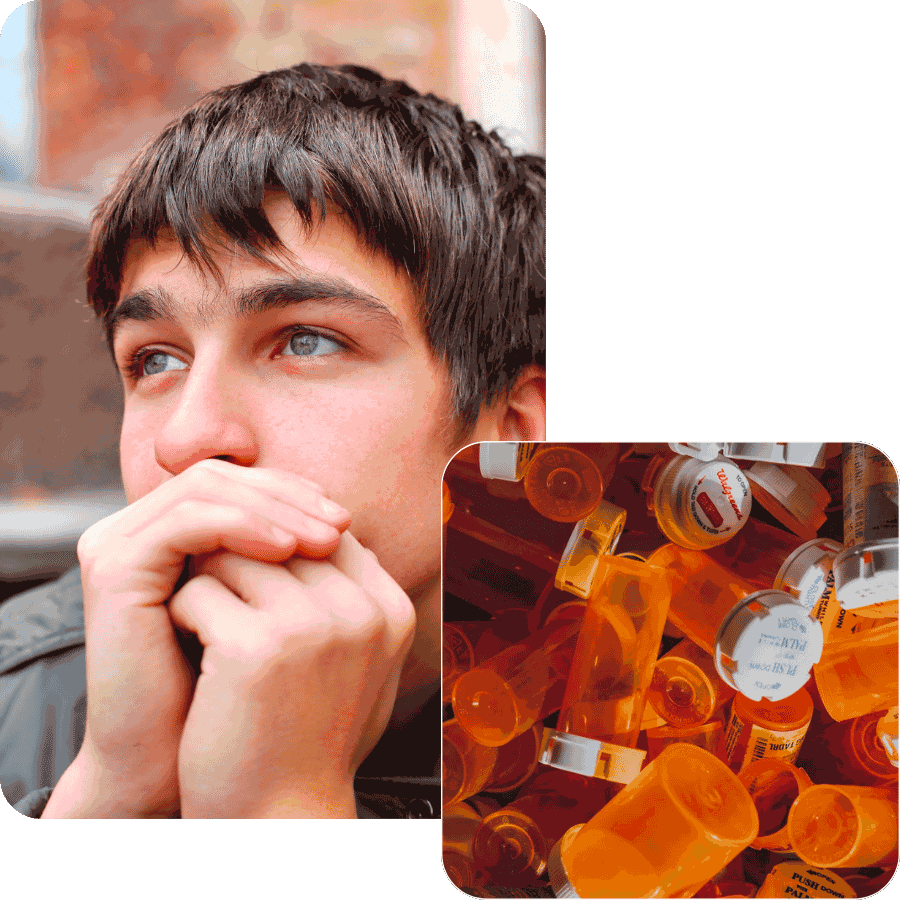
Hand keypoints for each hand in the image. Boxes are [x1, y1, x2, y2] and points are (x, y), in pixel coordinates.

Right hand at [66, 459, 348, 818]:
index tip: (343, 521)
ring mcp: (119, 544)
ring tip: (325, 540)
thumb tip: (347, 523)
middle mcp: (138, 530)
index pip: (238, 483)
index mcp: (171, 533)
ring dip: (275, 507)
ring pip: (208, 489)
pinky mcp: (113, 568)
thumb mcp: (267, 611)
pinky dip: (242, 526)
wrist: (171, 760)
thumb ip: (289, 562)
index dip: (293, 493)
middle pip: (225, 478)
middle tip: (341, 524)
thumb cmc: (228, 689)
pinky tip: (286, 550)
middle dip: (289, 496)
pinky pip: (187, 522)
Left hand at [166, 529, 415, 818]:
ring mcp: (313, 626)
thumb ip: (353, 597)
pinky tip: (194, 653)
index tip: (252, 579)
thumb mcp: (358, 663)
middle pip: (279, 535)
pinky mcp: (257, 646)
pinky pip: (198, 592)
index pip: (326, 532)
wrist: (282, 817)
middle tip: (220, 599)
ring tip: (208, 627)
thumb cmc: (311, 738)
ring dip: (210, 584)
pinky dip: (184, 616)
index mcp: (390, 610)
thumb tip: (333, 531)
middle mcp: (361, 611)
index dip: (279, 548)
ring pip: (234, 553)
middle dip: (242, 561)